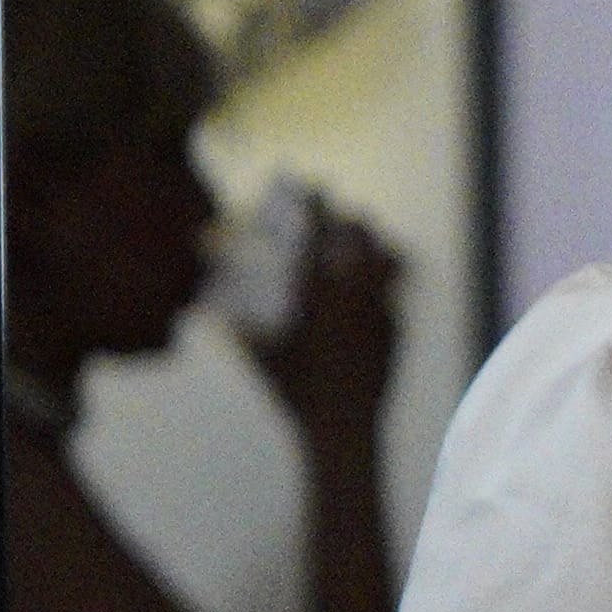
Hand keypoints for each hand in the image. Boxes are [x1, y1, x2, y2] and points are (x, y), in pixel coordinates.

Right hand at [246, 202, 404, 440]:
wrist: (344, 425)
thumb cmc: (293, 392)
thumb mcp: (261, 355)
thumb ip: (243, 328)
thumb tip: (215, 310)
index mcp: (315, 292)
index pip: (317, 234)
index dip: (316, 205)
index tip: (316, 185)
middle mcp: (352, 294)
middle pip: (360, 239)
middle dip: (351, 221)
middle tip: (344, 212)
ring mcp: (380, 310)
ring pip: (388, 262)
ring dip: (378, 246)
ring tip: (373, 236)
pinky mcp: (397, 330)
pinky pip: (396, 296)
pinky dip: (389, 285)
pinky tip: (385, 285)